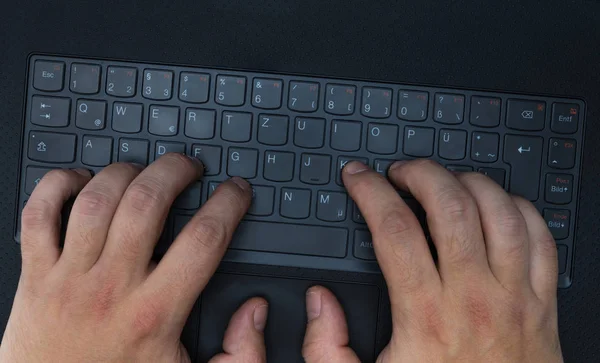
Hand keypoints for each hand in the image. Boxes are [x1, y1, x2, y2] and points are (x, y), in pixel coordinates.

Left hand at [0, 154, 267, 362]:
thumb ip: (239, 353)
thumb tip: (255, 311)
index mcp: (155, 312)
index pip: (204, 238)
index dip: (228, 203)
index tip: (236, 191)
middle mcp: (112, 287)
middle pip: (148, 203)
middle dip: (176, 170)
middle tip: (189, 166)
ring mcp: (69, 278)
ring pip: (97, 200)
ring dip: (125, 172)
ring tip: (142, 170)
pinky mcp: (35, 277)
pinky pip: (39, 214)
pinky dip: (57, 185)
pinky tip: (81, 181)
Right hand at [302, 160, 562, 362]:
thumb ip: (327, 347)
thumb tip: (319, 301)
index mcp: (425, 315)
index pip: (393, 228)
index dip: (370, 191)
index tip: (359, 178)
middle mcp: (472, 297)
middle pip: (449, 206)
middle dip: (419, 173)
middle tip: (401, 172)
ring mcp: (513, 296)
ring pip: (498, 212)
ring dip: (468, 182)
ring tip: (446, 181)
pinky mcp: (542, 303)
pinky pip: (539, 237)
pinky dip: (518, 208)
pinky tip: (496, 205)